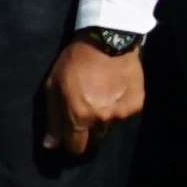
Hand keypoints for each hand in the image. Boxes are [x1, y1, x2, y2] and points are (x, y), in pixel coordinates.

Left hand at [40, 37, 146, 157]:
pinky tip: (114, 90)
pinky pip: (124, 114)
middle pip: (94, 140)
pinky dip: (119, 106)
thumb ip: (53, 118)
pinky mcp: (136, 106)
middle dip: (88, 131)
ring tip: (100, 96)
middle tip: (85, 111)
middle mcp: (101, 120)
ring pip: (109, 127)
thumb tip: (50, 146)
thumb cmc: (75, 60)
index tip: (70, 134)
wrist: (108, 39)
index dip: (71, 143)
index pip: (76, 147)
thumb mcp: (54, 85)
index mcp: (79, 116)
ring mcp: (121, 114)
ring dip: (103, 118)